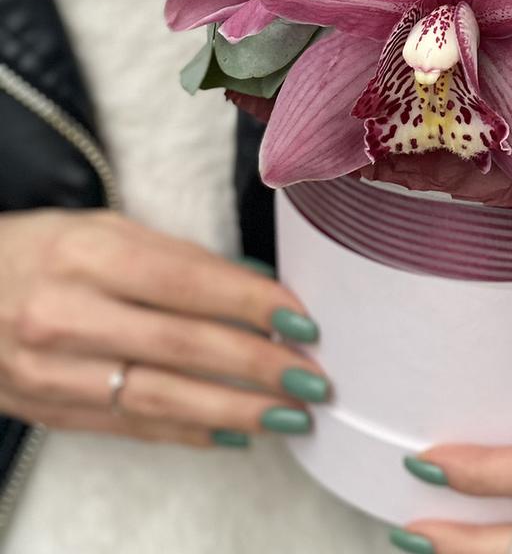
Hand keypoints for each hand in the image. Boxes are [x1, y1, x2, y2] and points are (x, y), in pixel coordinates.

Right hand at [0, 208, 328, 446]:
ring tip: (289, 416)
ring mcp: (51, 371)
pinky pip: (129, 428)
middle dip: (258, 366)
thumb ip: (178, 258)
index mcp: (87, 256)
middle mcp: (66, 316)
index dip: (251, 304)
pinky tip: (235, 434)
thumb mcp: (106, 231)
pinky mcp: (47, 410)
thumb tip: (254, 283)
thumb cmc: (45, 252)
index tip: (303, 322)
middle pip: (181, 347)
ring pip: (159, 399)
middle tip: (313, 380)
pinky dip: (187, 433)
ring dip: (234, 411)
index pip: (187, 283)